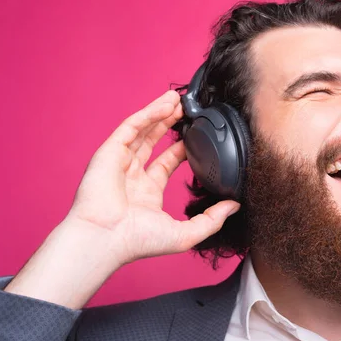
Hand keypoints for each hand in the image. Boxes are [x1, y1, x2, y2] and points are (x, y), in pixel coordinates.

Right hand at [66, 90, 239, 266]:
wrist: (106, 240)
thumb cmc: (138, 242)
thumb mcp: (186, 233)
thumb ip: (212, 219)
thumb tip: (235, 206)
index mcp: (146, 193)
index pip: (166, 163)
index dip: (182, 148)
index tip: (198, 135)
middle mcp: (132, 175)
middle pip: (153, 141)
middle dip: (170, 124)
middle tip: (188, 110)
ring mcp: (119, 162)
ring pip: (142, 130)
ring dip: (159, 113)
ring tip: (178, 98)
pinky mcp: (109, 152)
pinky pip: (131, 127)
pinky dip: (148, 114)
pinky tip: (166, 106)